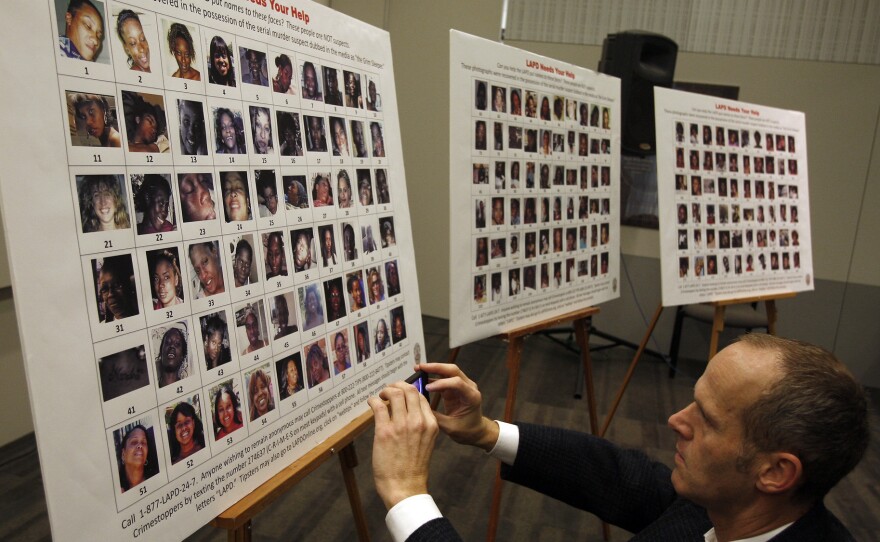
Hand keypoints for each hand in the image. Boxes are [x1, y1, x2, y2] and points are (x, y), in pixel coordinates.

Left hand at [368, 382, 437, 509]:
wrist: (405, 487)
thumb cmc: (414, 468)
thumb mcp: (427, 442)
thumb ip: (421, 425)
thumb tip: (409, 410)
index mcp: (430, 424)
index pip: (421, 396)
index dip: (410, 390)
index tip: (401, 391)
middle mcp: (418, 422)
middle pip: (409, 389)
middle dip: (397, 385)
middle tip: (390, 389)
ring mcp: (401, 426)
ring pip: (394, 393)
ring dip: (385, 390)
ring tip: (381, 396)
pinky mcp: (384, 431)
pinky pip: (378, 406)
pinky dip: (373, 400)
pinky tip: (371, 402)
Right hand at [416, 363, 498, 450]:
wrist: (475, 431)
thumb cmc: (467, 430)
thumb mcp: (450, 427)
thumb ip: (435, 417)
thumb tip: (419, 407)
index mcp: (472, 397)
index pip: (457, 383)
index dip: (441, 383)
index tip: (427, 388)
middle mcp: (469, 387)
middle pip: (453, 370)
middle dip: (436, 367)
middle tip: (420, 367)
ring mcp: (463, 385)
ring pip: (448, 371)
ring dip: (433, 369)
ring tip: (418, 369)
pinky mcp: (455, 387)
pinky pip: (444, 378)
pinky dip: (433, 377)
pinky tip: (422, 378)